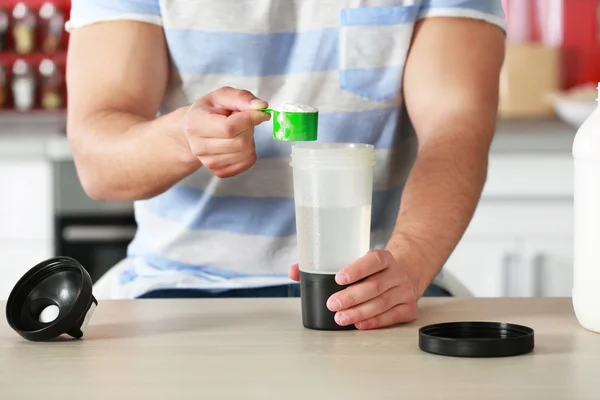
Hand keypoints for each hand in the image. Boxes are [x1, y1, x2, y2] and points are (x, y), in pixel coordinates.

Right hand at [181, 86, 270, 177]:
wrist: (196, 130)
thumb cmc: (210, 111)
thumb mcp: (222, 96)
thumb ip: (242, 98)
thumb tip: (261, 107)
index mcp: (196, 123)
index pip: (229, 127)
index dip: (250, 119)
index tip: (260, 113)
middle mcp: (199, 146)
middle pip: (240, 142)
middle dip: (249, 129)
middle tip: (244, 122)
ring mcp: (208, 162)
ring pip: (246, 153)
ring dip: (250, 140)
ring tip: (239, 132)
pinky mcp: (219, 171)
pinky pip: (247, 163)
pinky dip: (250, 152)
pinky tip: (239, 143)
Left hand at [288, 250, 417, 329]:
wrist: (405, 273)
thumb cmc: (371, 269)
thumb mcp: (355, 259)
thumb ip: (324, 263)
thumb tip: (294, 271)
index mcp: (383, 257)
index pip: (372, 261)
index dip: (356, 270)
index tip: (338, 278)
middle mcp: (396, 273)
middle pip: (374, 287)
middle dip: (351, 297)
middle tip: (332, 304)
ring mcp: (404, 291)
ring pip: (381, 303)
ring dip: (359, 313)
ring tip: (341, 318)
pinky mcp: (408, 308)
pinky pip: (390, 317)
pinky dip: (374, 322)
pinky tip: (359, 325)